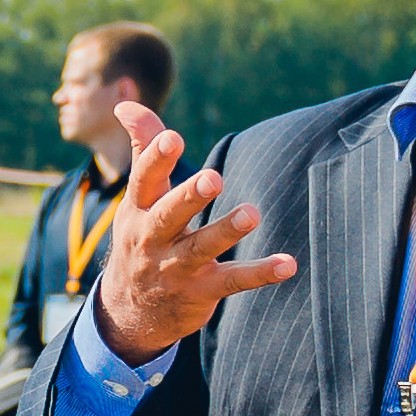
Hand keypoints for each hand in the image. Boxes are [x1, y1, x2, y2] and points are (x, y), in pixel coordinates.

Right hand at [83, 101, 299, 366]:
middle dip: (189, 196)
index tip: (172, 137)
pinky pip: (233, 281)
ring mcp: (176, 267)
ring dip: (226, 231)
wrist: (128, 312)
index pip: (144, 180)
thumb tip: (127, 103)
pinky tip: (288, 264)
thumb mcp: (136, 198)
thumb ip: (142, 149)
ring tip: (251, 214)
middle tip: (213, 178)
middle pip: (170, 214)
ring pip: (202, 248)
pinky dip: (261, 273)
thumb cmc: (142, 239)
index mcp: (138, 210)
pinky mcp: (201, 292)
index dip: (156, 158)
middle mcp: (153, 238)